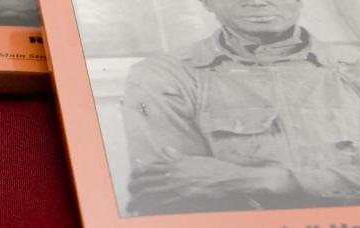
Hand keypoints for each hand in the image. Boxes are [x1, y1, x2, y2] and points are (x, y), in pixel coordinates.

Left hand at [130, 148, 292, 203]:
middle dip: (136, 185)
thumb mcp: (195, 159)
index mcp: (176, 162)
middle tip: (129, 191)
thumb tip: (165, 149)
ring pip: (153, 190)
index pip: (152, 165)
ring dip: (141, 197)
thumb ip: (178, 156)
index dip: (140, 171)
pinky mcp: (185, 197)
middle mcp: (175, 172)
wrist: (230, 179)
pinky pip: (165, 202)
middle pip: (149, 178)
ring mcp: (179, 185)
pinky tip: (147, 210)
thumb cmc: (215, 168)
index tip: (132, 175)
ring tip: (133, 202)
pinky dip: (154, 205)